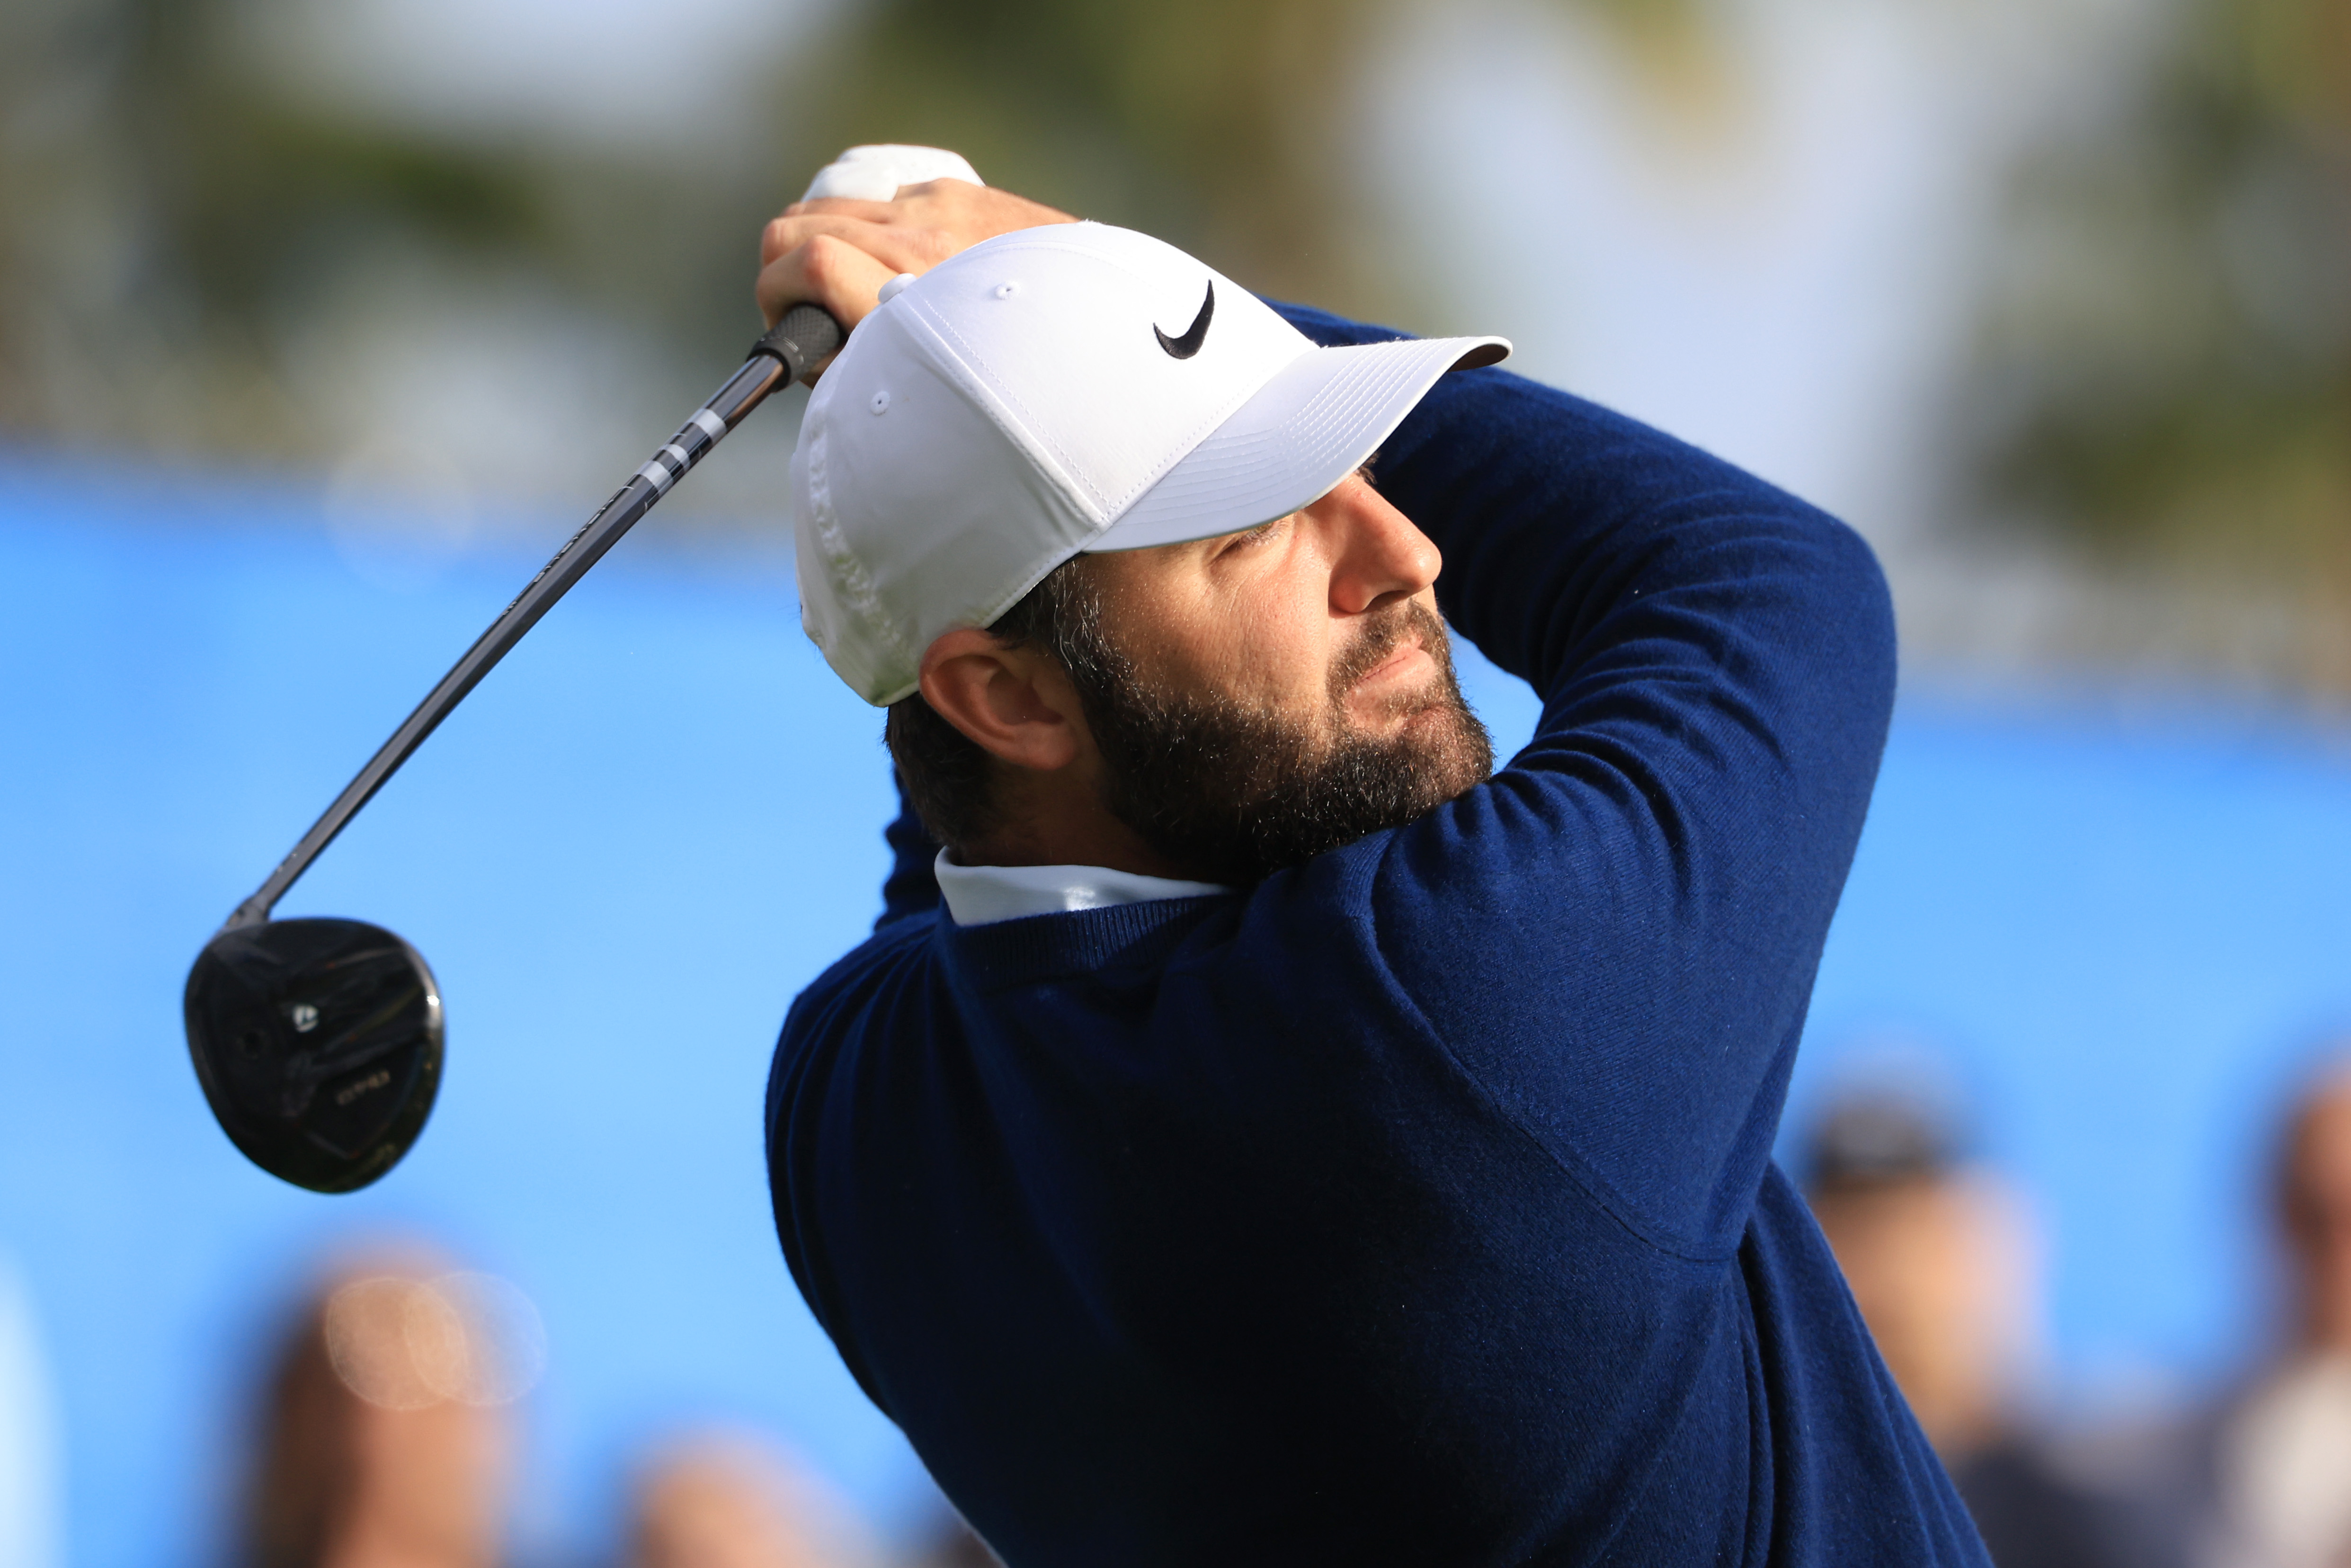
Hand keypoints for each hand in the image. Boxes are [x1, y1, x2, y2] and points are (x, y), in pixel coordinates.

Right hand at [754, 179, 1076, 376]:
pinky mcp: (954, 189)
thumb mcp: (928, 392)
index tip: (785, 325)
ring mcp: (936, 206)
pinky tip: (902, 264)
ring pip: (830, 205)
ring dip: (820, 243)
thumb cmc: (1013, 373)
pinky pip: (882, 198)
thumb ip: (860, 369)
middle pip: (796, 226)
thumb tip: (805, 360)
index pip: (802, 260)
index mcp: (907, 297)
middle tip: (808, 311)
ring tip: (847, 286)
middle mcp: (919, 241)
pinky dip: (874, 228)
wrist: (1097, 319)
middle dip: (783, 270)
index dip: (774, 293)